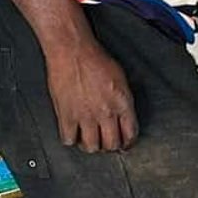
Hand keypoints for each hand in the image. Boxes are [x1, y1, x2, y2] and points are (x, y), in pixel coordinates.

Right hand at [42, 16, 137, 150]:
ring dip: (91, 146)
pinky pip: (69, 139)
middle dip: (110, 146)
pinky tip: (73, 133)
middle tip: (106, 142)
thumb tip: (124, 116)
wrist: (72, 50)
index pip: (130, 134)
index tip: (124, 144)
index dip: (128, 142)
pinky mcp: (66, 115)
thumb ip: (123, 100)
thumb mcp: (120, 78)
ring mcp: (85, 116)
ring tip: (89, 139)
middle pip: (112, 145)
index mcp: (122, 103)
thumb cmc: (94, 58)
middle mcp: (105, 112)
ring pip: (92, 147)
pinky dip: (71, 139)